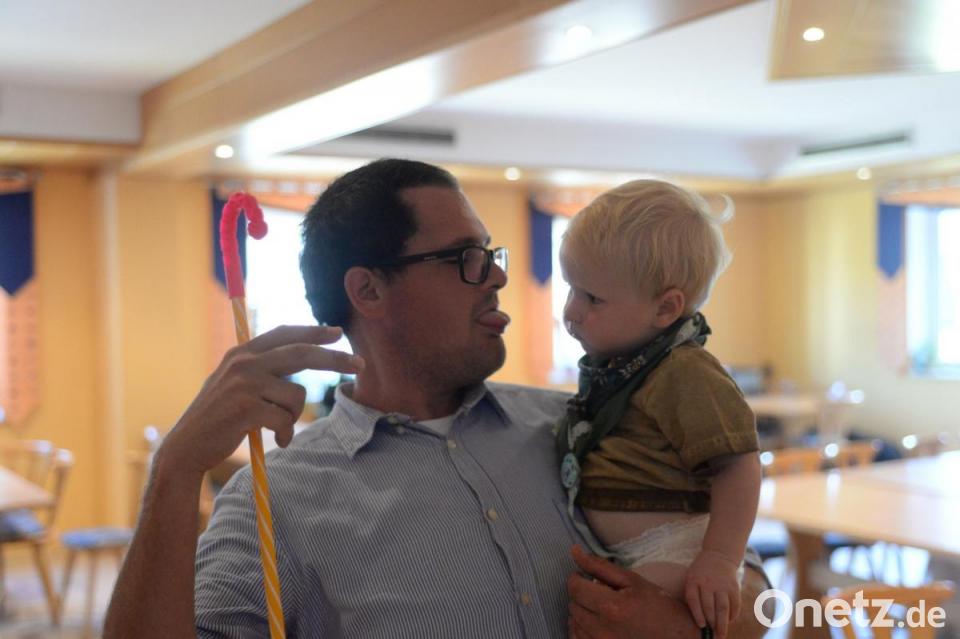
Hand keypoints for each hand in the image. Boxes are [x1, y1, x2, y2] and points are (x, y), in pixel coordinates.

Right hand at [159, 325, 363, 477]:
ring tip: (278, 427)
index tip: (338, 333)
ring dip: (295, 416)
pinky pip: (285, 419)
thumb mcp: (233, 382)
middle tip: (360, 365)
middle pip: (301, 354)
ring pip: (296, 395)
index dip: (313, 332)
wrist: (187, 446)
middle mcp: (243, 363)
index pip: (285, 334)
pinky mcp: (247, 408)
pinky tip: (274, 439)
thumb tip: (300, 356)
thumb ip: (260, 367)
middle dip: (334, 360)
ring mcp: (245, 384)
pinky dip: (285, 433)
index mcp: (241, 353)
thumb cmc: (217, 418)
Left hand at [567, 545, 698, 638]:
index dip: (576, 578)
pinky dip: (581, 629)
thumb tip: (574, 551)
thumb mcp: (632, 580)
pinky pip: (577, 638)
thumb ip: (599, 566)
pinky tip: (596, 623)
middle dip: (581, 595)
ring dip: (581, 612)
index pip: (575, 588)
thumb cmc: (659, 607)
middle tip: (598, 593)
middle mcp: (603, 630)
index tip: (583, 577)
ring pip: (573, 623)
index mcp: (612, 607)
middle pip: (573, 605)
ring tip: (599, 609)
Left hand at [684, 550, 741, 638]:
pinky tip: (729, 621)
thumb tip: (699, 620)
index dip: (697, 614)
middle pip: (709, 606)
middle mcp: (708, 582)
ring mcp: (722, 584)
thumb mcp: (691, 577)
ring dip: (722, 623)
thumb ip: (692, 594)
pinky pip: (734, 604)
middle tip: (712, 635)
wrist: (719, 555)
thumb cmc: (701, 572)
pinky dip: (732, 615)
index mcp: (693, 579)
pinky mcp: (734, 586)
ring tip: (721, 634)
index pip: (694, 600)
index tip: (701, 626)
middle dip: (711, 623)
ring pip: (722, 608)